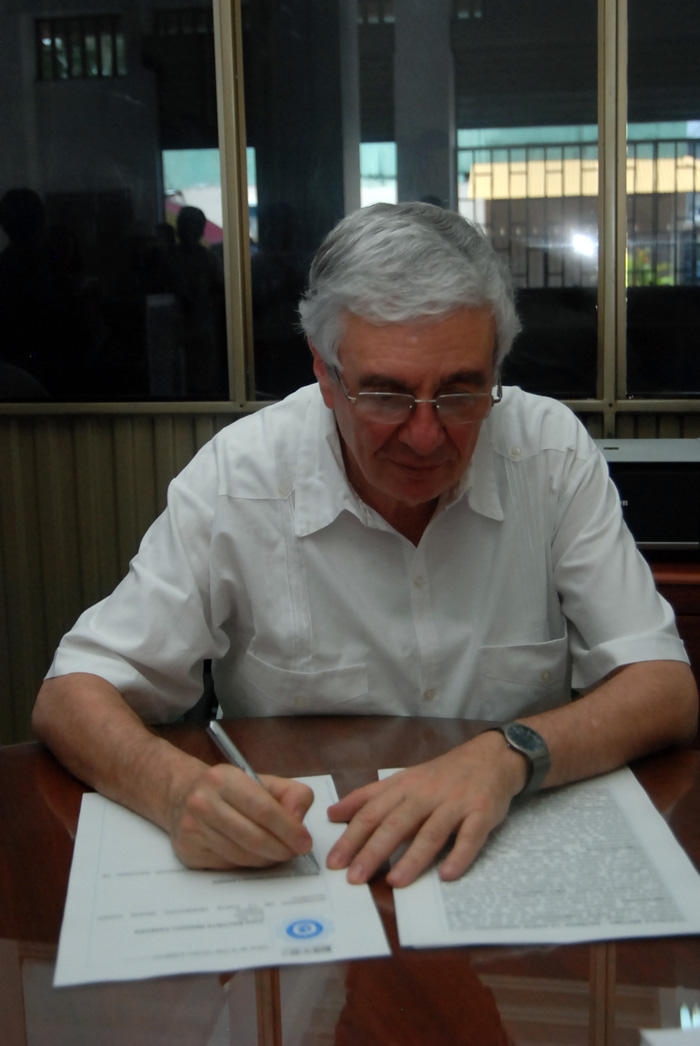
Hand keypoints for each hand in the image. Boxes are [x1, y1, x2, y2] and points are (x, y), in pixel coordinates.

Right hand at [168, 762, 314, 869]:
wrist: (181, 794)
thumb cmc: (229, 789)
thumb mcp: (262, 781)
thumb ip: (291, 794)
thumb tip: (299, 822)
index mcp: (224, 779)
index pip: (264, 810)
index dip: (289, 829)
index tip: (304, 842)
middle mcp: (203, 802)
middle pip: (253, 837)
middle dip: (281, 849)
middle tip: (295, 852)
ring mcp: (192, 828)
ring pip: (242, 855)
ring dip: (266, 859)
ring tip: (276, 853)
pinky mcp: (188, 851)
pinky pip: (228, 865)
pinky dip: (247, 863)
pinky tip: (253, 854)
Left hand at [326, 731, 527, 886]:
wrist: (491, 758)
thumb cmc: (441, 775)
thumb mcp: (402, 779)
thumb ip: (369, 797)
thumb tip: (333, 813)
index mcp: (404, 786)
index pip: (372, 812)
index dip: (352, 837)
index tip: (334, 862)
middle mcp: (426, 794)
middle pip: (396, 824)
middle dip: (373, 851)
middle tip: (354, 877)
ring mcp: (455, 804)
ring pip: (431, 832)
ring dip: (412, 858)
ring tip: (395, 882)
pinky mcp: (482, 812)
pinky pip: (470, 836)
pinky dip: (459, 855)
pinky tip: (447, 875)